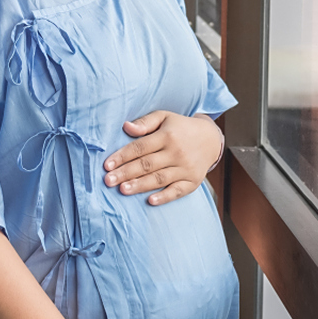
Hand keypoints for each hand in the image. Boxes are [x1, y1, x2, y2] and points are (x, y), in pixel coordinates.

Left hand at [103, 110, 223, 206]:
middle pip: (147, 164)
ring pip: (159, 178)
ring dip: (140, 185)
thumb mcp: (164, 117)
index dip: (123, 156)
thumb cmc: (180, 128)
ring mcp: (185, 168)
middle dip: (126, 173)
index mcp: (167, 135)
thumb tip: (126, 127)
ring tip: (122, 190)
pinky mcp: (193, 181)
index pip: (140, 147)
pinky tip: (150, 201)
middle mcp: (176, 152)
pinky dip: (164, 197)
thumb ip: (145, 122)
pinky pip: (178, 191)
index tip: (107, 165)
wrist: (210, 139)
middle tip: (108, 181)